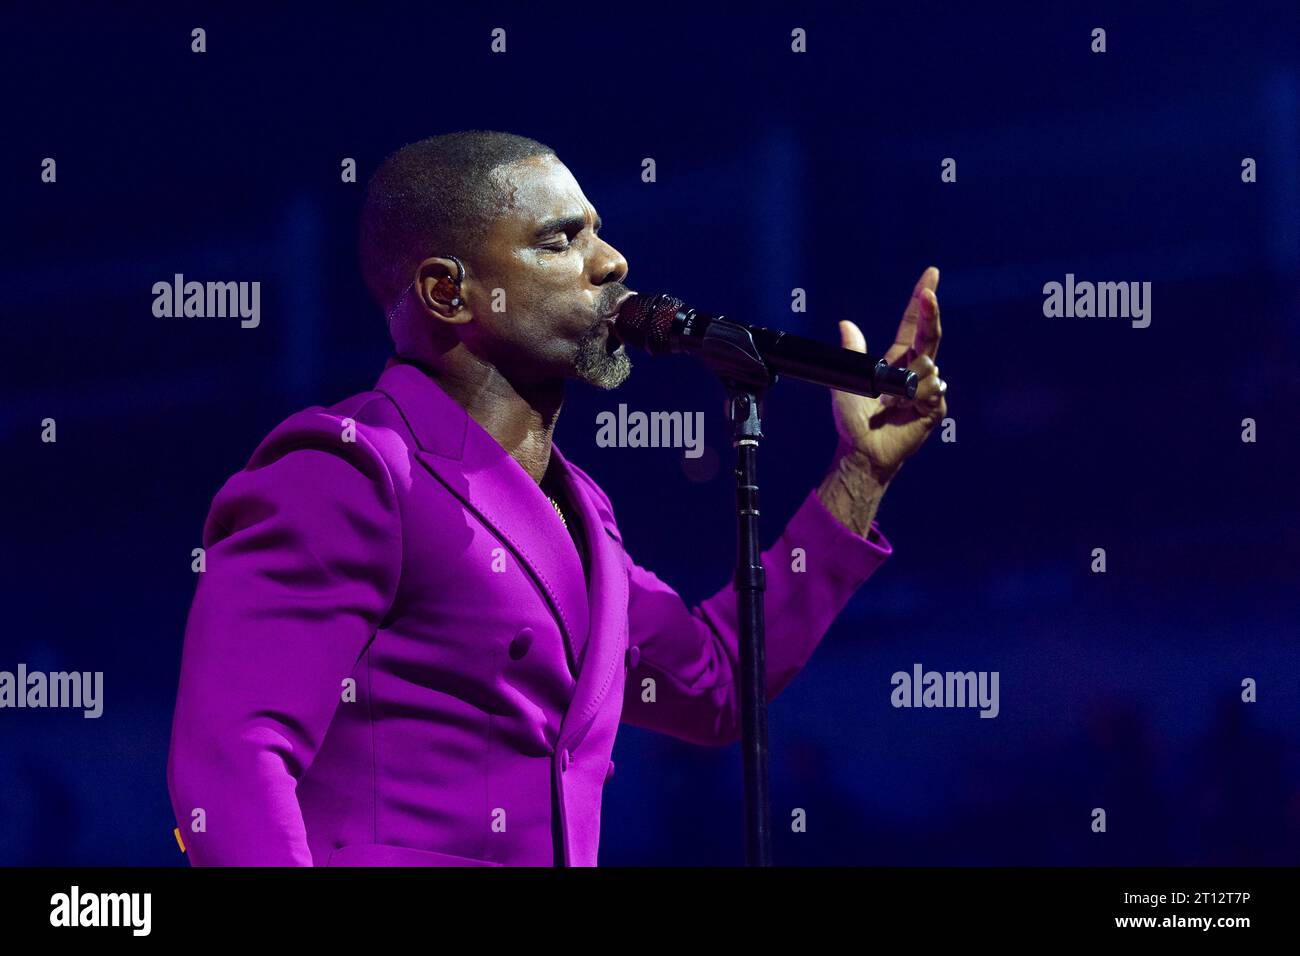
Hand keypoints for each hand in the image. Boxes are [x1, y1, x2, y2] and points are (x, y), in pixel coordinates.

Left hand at [830, 266, 946, 484]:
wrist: (861, 450)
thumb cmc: (853, 420)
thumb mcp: (848, 379)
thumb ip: (851, 351)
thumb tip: (846, 323)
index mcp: (897, 361)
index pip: (913, 326)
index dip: (921, 302)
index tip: (931, 276)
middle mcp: (915, 372)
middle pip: (930, 336)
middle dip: (931, 313)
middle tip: (930, 293)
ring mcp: (927, 390)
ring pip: (930, 366)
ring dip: (911, 377)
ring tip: (891, 400)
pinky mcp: (934, 409)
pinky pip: (932, 391)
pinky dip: (917, 395)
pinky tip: (904, 408)